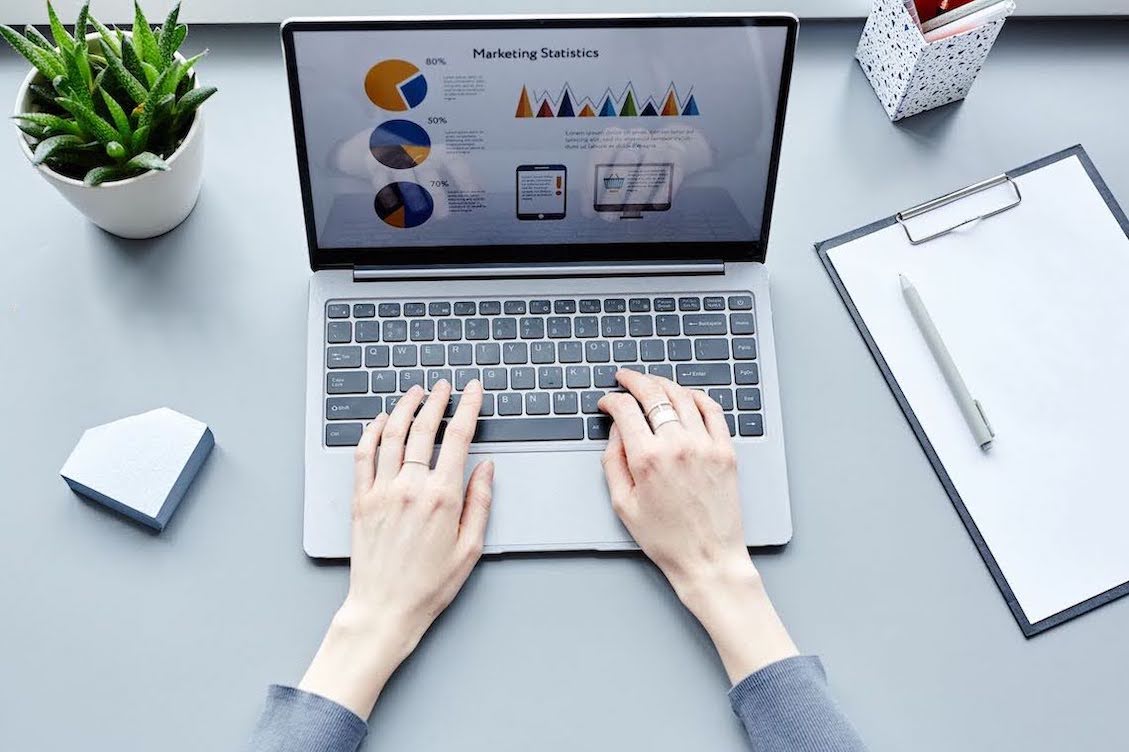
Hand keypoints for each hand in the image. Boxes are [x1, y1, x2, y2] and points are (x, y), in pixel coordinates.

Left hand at [299, 380, 492, 716]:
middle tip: (444, 386)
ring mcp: (381, 491)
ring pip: (391, 434)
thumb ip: (480, 502)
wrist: (384, 609)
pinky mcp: (360, 501)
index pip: (458, 438)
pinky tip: (379, 422)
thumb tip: (485, 468)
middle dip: (437, 400)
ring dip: (404, 407)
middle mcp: (409, 487)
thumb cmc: (429, 585)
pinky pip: (362, 456)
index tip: (474, 391)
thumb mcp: (470, 548)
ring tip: (415, 393)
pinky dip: (370, 432)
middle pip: (423, 429)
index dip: (468, 408)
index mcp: (442, 497)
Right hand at [599, 370, 796, 682]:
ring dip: (663, 384)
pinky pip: (712, 410)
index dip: (611, 400)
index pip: (625, 410)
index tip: (607, 402)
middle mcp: (678, 445)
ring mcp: (706, 445)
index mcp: (647, 459)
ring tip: (652, 384)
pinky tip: (685, 395)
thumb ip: (613, 462)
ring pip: (682, 396)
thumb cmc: (665, 539)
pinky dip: (696, 396)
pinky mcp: (726, 451)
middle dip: (634, 381)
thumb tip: (615, 431)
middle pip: (653, 394)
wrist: (708, 559)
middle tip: (625, 378)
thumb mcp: (623, 504)